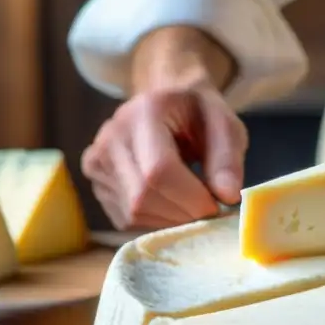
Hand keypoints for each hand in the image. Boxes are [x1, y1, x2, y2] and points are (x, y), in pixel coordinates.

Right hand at [82, 78, 246, 230]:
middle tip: (209, 210)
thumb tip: (227, 196)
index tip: (218, 206)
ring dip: (171, 219)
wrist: (166, 104)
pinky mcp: (97, 185)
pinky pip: (126, 219)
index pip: (158, 171)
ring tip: (191, 201)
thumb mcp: (225, 124)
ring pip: (133, 213)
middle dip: (183, 214)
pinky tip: (171, 201)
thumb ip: (227, 157)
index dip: (191, 198)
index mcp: (144, 113)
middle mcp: (110, 137)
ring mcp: (97, 162)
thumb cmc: (198, 114)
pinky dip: (156, 220)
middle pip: (142, 197)